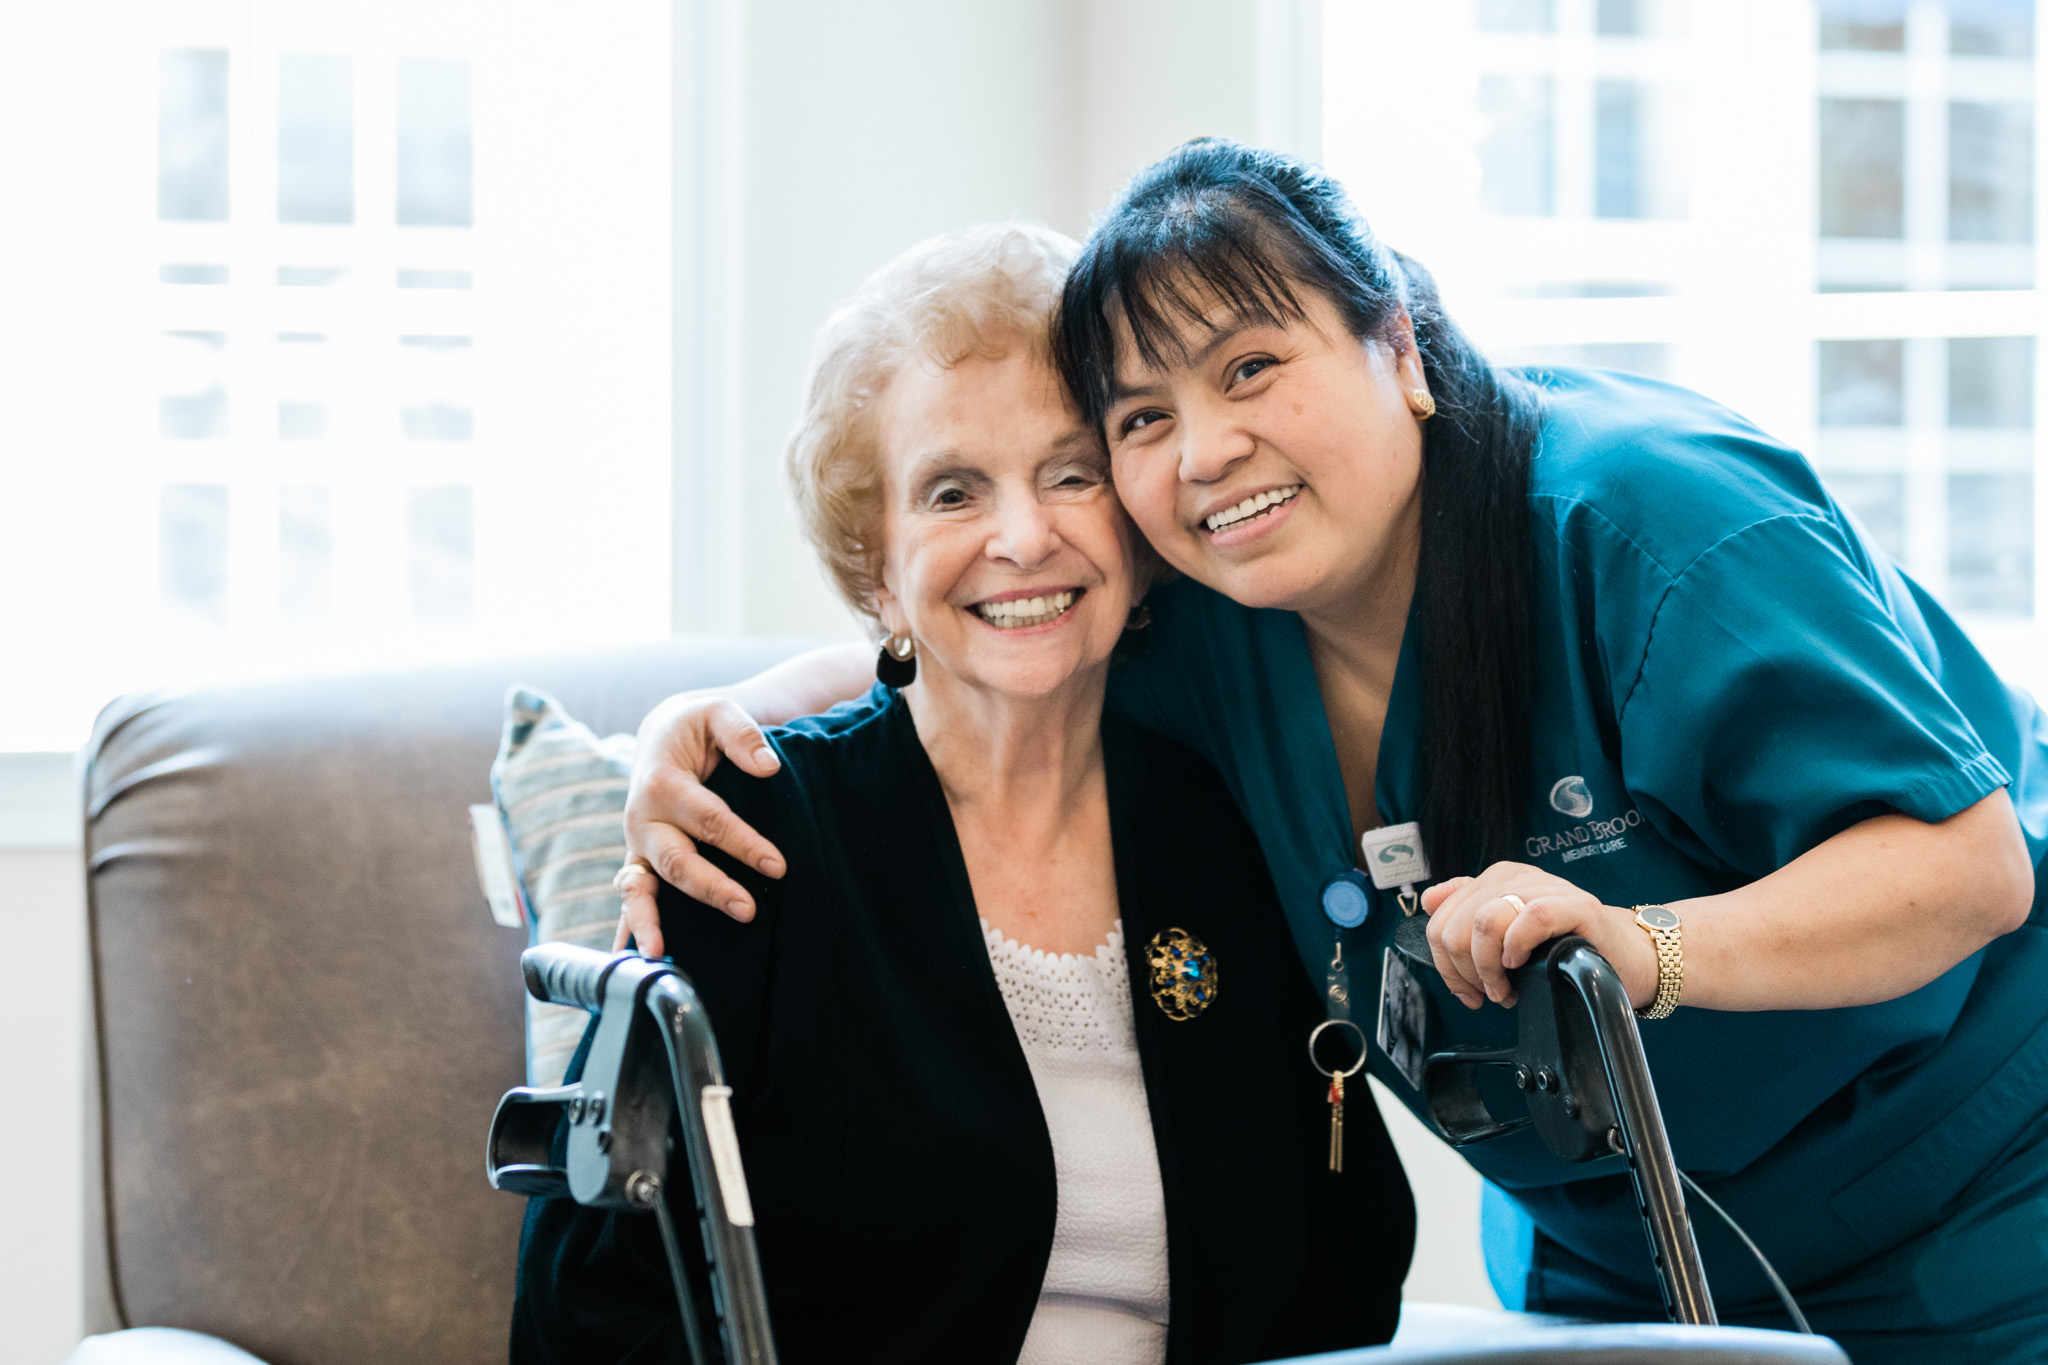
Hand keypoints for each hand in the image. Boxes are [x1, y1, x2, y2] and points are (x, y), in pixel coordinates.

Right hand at [615, 691, 788, 955]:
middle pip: (676, 860)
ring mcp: (637, 846)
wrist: (664, 736)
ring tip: (660, 953)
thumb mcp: (717, 712)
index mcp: (661, 782)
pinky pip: (632, 899)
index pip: (709, 819)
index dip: (743, 843)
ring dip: (649, 921)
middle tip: (747, 909)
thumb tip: (768, 766)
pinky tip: (631, 960)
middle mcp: (643, 819)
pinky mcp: (639, 862)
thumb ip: (742, 733)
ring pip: (639, 889)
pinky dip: (629, 928)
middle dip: (711, 887)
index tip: (777, 866)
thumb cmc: (698, 726)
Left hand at [1419, 862, 1658, 1011]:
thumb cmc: (1566, 949)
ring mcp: (1547, 889)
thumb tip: (1428, 901)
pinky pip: (1531, 918)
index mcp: (1496, 880)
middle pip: (1456, 925)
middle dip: (1465, 971)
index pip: (1440, 919)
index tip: (1468, 991)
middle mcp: (1517, 878)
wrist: (1628, 956)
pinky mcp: (1577, 906)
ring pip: (1485, 921)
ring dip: (1488, 968)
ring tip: (1507, 989)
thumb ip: (1467, 913)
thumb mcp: (1509, 934)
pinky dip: (1517, 948)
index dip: (1445, 964)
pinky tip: (1522, 966)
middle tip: (1490, 994)